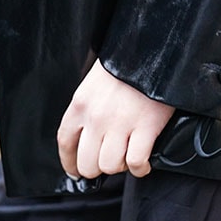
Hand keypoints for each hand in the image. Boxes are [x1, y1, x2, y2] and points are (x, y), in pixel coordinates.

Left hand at [57, 59, 175, 178]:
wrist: (153, 49)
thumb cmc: (126, 63)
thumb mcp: (96, 82)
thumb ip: (90, 106)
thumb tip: (90, 132)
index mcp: (81, 104)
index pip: (66, 142)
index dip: (69, 162)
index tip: (75, 170)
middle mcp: (97, 117)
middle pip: (87, 162)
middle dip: (97, 169)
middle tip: (107, 164)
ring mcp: (121, 124)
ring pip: (111, 166)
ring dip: (120, 167)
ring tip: (128, 158)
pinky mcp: (146, 127)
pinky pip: (136, 161)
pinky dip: (140, 168)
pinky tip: (143, 164)